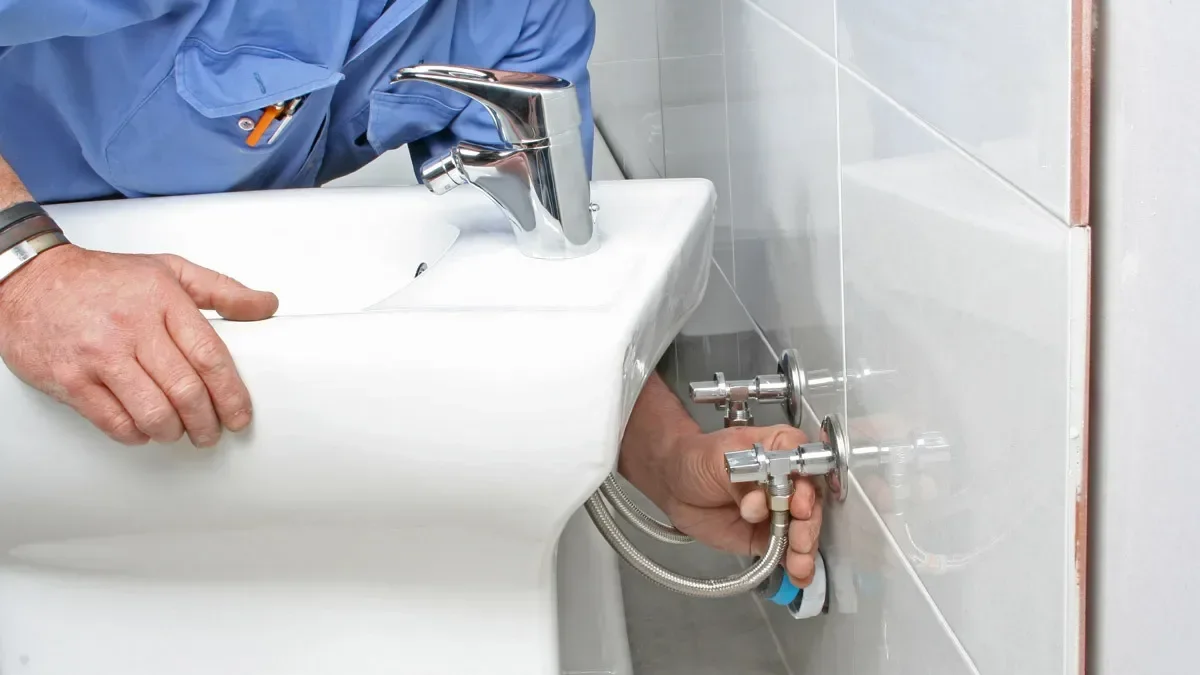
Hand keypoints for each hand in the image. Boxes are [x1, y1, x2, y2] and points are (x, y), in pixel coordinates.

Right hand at [0, 244, 278, 445]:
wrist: (28, 280)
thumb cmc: (103, 278)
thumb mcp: (168, 270)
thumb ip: (221, 289)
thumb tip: (266, 305)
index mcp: (162, 300)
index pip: (210, 356)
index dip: (232, 394)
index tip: (240, 415)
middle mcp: (132, 328)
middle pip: (185, 390)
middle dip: (207, 421)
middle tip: (213, 432)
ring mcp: (98, 355)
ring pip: (152, 411)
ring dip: (173, 432)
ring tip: (180, 432)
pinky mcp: (70, 378)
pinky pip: (113, 421)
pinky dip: (136, 433)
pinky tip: (143, 429)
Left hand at [657, 425, 823, 585]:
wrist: (675, 484)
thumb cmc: (697, 459)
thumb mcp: (718, 459)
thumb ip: (741, 479)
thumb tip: (758, 505)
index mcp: (780, 451)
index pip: (806, 464)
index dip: (807, 486)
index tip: (799, 504)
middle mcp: (787, 482)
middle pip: (812, 502)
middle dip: (808, 523)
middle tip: (798, 537)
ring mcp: (780, 511)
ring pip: (804, 530)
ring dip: (805, 548)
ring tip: (798, 563)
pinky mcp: (768, 536)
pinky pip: (787, 551)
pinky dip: (796, 565)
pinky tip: (799, 575)